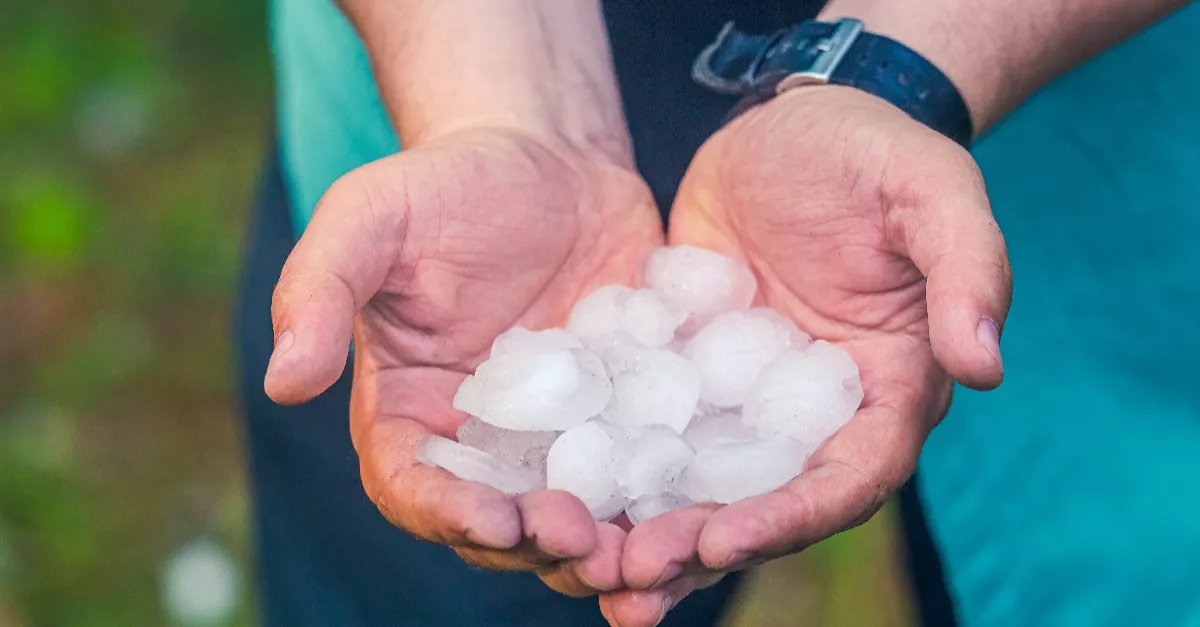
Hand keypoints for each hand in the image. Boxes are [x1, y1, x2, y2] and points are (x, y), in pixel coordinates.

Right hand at [263, 127, 662, 596]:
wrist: (551, 159)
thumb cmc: (447, 182)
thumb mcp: (371, 216)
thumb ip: (318, 290)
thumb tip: (280, 382)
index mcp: (411, 412)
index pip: (413, 486)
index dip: (447, 513)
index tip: (493, 517)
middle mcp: (482, 441)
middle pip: (502, 521)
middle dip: (539, 544)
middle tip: (586, 542)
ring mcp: (559, 437)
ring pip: (577, 515)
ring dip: (607, 545)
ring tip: (645, 550)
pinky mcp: (624, 418)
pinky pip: (643, 471)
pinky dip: (665, 501)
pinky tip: (699, 507)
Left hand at [599, 86, 1011, 625]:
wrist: (792, 126)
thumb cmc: (874, 153)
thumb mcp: (930, 193)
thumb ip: (967, 272)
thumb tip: (986, 367)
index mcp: (888, 388)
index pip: (851, 475)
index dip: (794, 516)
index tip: (724, 540)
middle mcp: (816, 412)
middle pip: (768, 500)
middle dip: (706, 544)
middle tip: (636, 575)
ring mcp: (747, 397)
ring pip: (705, 482)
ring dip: (655, 531)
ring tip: (595, 568)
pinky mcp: (691, 372)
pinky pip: (653, 427)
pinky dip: (617, 467)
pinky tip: (561, 494)